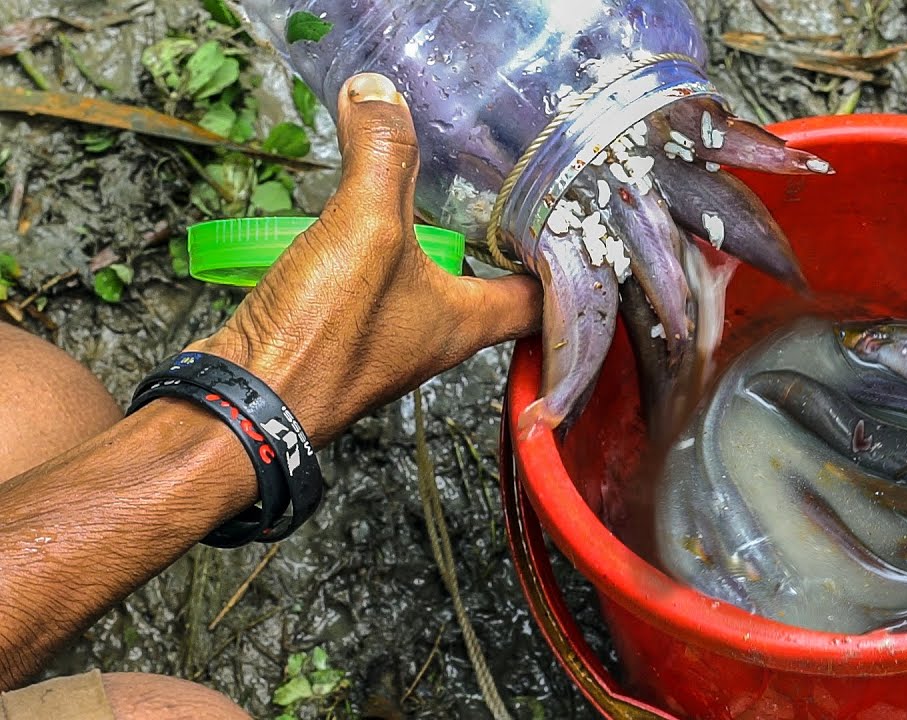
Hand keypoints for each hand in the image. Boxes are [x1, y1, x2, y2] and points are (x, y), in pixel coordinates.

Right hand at [190, 73, 540, 444]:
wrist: (244, 398)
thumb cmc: (321, 339)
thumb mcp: (366, 228)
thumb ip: (383, 157)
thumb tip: (381, 94)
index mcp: (466, 320)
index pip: (541, 298)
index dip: (565, 265)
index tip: (570, 225)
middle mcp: (435, 333)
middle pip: (488, 285)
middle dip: (496, 241)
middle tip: (504, 191)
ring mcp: (388, 336)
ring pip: (429, 282)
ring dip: (436, 241)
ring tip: (440, 190)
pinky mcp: (342, 332)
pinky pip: (375, 282)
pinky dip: (379, 249)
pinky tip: (363, 220)